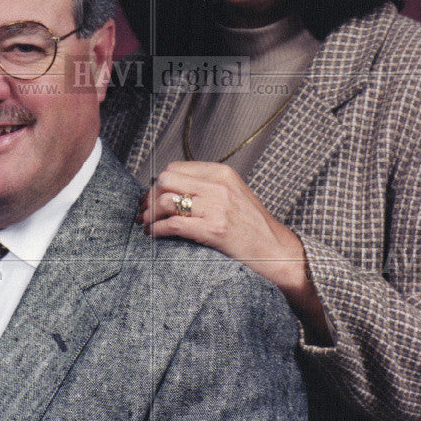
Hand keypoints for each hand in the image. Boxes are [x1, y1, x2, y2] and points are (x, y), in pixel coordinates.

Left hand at [138, 161, 330, 341]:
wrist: (277, 251)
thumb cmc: (253, 227)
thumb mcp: (233, 195)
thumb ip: (207, 187)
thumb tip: (171, 190)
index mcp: (222, 173)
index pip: (175, 168)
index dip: (158, 184)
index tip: (151, 197)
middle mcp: (219, 186)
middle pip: (166, 180)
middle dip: (149, 197)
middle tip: (143, 212)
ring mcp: (217, 207)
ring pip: (166, 201)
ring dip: (149, 215)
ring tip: (146, 225)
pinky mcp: (214, 229)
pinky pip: (174, 224)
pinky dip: (157, 230)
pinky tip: (154, 235)